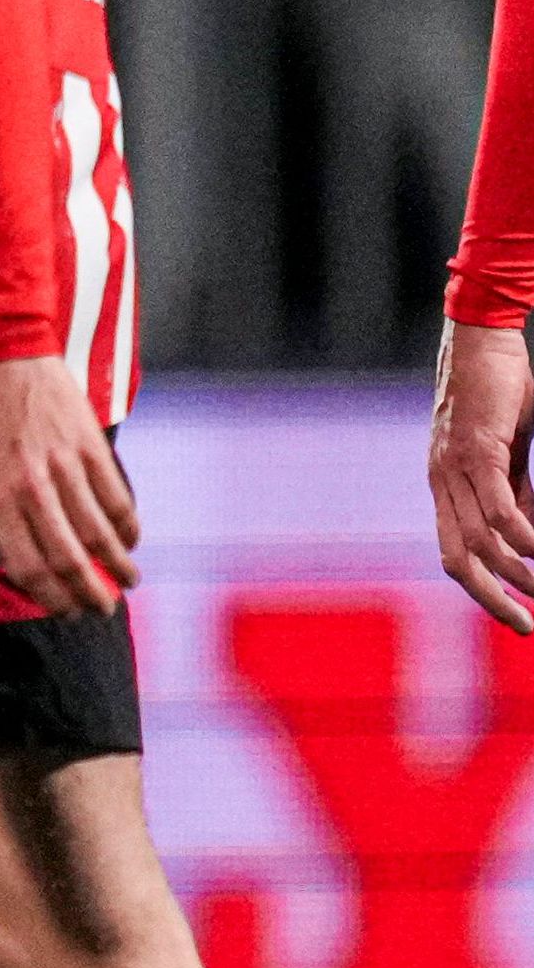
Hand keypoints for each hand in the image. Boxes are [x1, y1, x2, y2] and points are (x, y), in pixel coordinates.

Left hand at [0, 354, 137, 617]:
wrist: (3, 359)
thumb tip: (24, 564)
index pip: (26, 567)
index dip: (50, 598)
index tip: (65, 611)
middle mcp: (28, 487)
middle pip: (68, 559)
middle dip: (88, 595)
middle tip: (101, 610)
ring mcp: (64, 467)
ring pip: (100, 535)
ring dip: (118, 567)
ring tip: (126, 583)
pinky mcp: (91, 447)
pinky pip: (117, 499)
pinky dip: (128, 527)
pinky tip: (131, 541)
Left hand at [432, 318, 533, 631]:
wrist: (481, 339)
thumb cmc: (500, 393)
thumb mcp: (510, 452)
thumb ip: (516, 490)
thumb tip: (528, 535)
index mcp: (446, 486)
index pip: (455, 553)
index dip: (482, 589)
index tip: (516, 615)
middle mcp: (442, 482)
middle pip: (457, 560)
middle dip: (492, 599)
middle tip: (527, 627)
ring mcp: (454, 467)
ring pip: (480, 540)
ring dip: (518, 572)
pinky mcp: (476, 448)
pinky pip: (498, 506)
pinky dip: (522, 535)